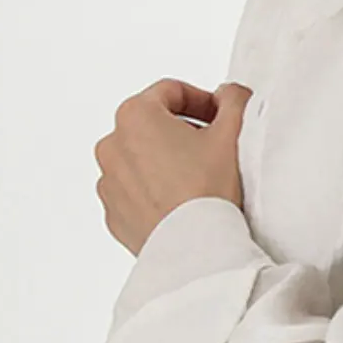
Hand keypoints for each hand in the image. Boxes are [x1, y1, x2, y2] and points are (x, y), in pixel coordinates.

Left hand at [94, 78, 252, 255]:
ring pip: (140, 160)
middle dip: (181, 133)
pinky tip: (179, 204)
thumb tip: (228, 95)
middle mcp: (112, 145)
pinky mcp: (114, 214)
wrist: (197, 250)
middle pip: (152, 126)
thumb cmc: (209, 193)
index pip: (170, 92)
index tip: (218, 118)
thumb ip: (234, 100)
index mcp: (135, 115)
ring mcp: (109, 182)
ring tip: (195, 183)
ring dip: (164, 163)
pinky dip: (153, 193)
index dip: (201, 102)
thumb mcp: (234, 133)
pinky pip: (134, 194)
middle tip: (211, 153)